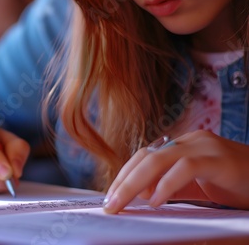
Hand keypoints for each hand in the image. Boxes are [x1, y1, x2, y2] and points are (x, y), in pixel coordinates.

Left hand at [104, 130, 248, 213]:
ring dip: (135, 183)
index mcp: (182, 146)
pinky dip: (166, 185)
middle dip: (122, 181)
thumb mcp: (196, 186)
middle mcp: (190, 141)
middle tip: (109, 204)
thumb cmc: (236, 183)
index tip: (110, 196)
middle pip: (145, 157)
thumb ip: (170, 188)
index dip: (123, 176)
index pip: (143, 157)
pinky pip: (185, 168)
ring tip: (122, 203)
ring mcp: (204, 147)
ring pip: (158, 160)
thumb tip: (141, 195)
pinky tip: (155, 201)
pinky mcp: (218, 159)